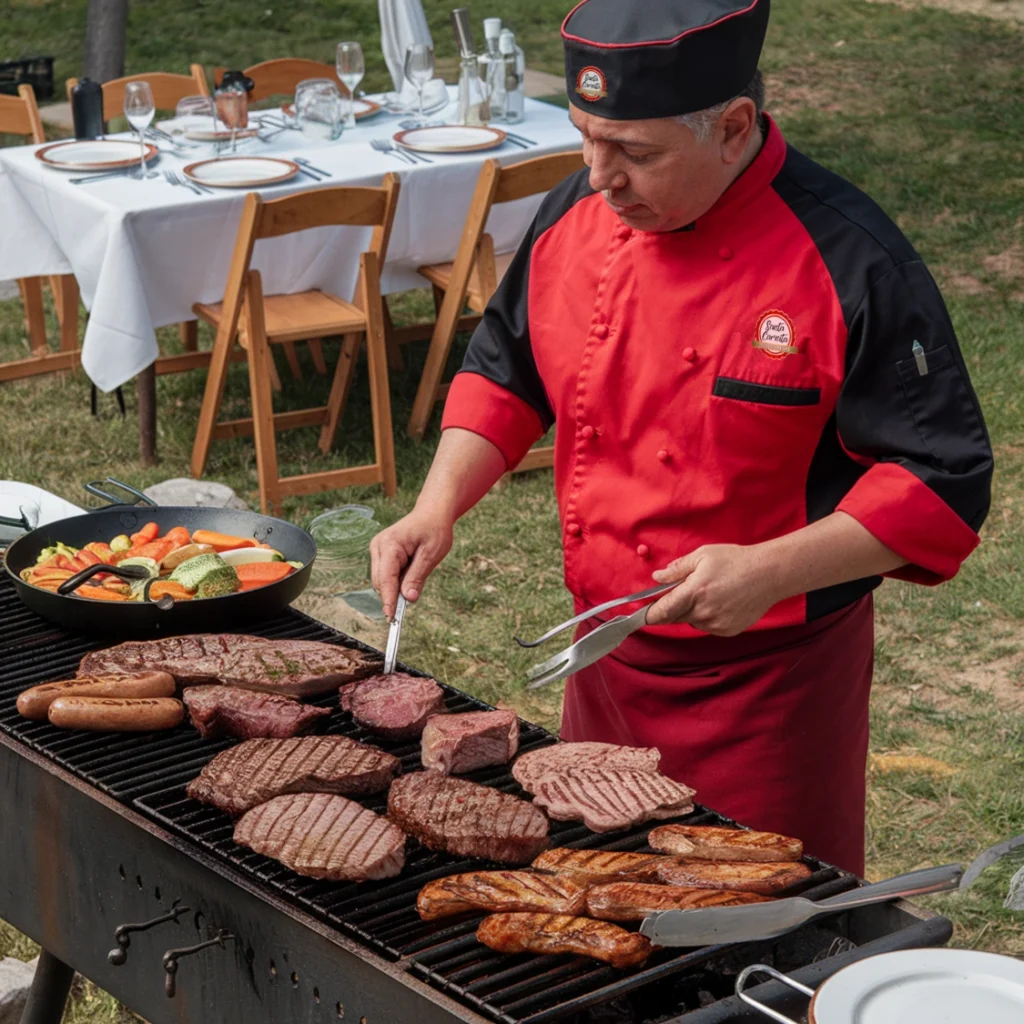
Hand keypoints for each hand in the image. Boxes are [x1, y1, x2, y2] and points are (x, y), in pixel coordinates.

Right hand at [370, 509, 453, 619]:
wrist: (432, 512)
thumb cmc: (434, 529)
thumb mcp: (432, 554)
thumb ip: (417, 576)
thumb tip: (408, 598)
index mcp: (390, 544)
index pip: (385, 578)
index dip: (388, 599)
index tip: (391, 617)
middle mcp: (378, 546)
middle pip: (380, 581)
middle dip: (394, 593)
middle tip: (413, 595)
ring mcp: (377, 549)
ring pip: (381, 579)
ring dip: (397, 585)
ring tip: (418, 568)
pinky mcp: (381, 553)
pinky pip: (385, 574)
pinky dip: (397, 579)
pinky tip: (411, 567)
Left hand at [645, 544, 779, 635]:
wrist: (769, 574)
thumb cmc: (736, 561)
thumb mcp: (702, 556)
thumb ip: (677, 569)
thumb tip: (657, 577)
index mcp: (694, 592)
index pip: (663, 611)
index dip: (649, 615)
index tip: (638, 616)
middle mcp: (704, 612)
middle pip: (675, 617)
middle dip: (672, 608)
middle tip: (684, 592)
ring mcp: (717, 624)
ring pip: (692, 622)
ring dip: (692, 611)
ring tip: (709, 593)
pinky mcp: (728, 630)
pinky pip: (708, 626)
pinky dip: (708, 617)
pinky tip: (721, 602)